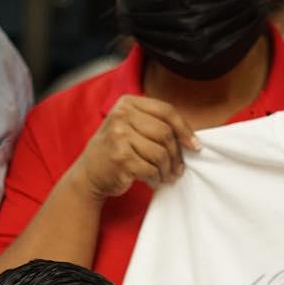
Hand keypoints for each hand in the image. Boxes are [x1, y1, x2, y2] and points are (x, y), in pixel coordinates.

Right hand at [71, 95, 198, 200]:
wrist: (89, 173)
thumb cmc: (116, 150)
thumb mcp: (130, 127)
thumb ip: (154, 124)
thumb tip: (190, 138)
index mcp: (127, 103)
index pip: (166, 111)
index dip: (185, 129)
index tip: (195, 145)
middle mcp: (121, 116)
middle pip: (166, 133)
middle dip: (176, 155)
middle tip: (178, 169)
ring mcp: (119, 137)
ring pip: (160, 153)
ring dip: (167, 170)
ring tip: (166, 176)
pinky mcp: (120, 158)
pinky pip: (151, 169)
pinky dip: (156, 179)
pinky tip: (153, 181)